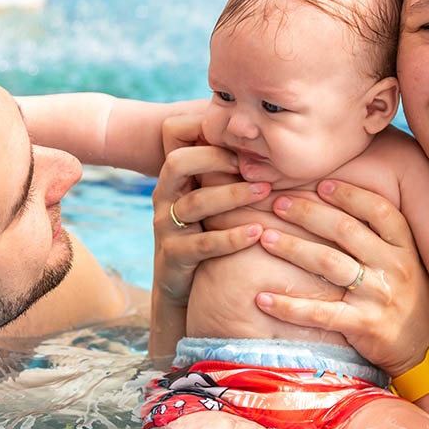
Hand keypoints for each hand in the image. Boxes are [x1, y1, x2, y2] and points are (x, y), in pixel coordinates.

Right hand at [152, 143, 269, 304]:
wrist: (181, 287)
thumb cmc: (205, 233)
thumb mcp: (209, 202)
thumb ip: (224, 175)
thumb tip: (263, 145)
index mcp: (172, 180)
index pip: (181, 145)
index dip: (211, 141)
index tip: (247, 145)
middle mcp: (164, 198)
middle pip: (179, 164)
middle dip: (216, 159)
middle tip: (254, 165)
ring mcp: (166, 227)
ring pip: (196, 203)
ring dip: (233, 195)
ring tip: (264, 192)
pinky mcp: (174, 256)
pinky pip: (204, 243)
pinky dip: (231, 237)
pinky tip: (257, 232)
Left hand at [254, 180, 428, 377]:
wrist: (426, 350)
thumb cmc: (408, 298)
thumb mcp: (407, 262)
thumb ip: (380, 237)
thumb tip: (338, 203)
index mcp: (405, 247)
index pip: (378, 210)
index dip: (348, 194)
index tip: (319, 184)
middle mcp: (395, 267)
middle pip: (345, 230)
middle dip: (308, 213)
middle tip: (278, 204)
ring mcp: (379, 297)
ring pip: (328, 263)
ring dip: (292, 248)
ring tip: (265, 238)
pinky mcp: (363, 326)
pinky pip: (319, 313)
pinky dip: (288, 306)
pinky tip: (262, 298)